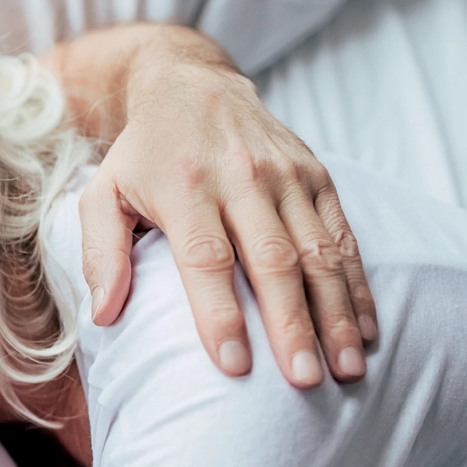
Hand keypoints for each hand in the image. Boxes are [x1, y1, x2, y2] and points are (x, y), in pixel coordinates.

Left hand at [79, 63, 376, 387]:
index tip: (234, 366)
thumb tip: (104, 314)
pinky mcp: (318, 176)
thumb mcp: (102, 193)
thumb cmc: (144, 155)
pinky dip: (358, 286)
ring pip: (319, 251)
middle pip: (272, 260)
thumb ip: (100, 253)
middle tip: (303, 380)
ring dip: (336, 314)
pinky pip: (343, 236)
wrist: (192, 86)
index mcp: (184, 185)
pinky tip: (366, 330)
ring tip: (346, 369)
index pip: (205, 258)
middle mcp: (241, 177)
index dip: (220, 313)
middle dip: (291, 324)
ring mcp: (286, 175)